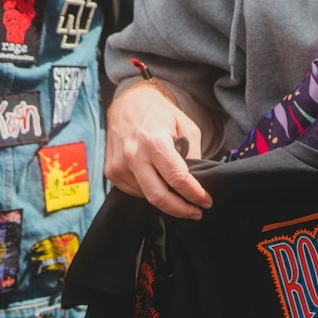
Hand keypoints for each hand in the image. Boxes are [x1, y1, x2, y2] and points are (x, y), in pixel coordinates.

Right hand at [104, 80, 212, 218]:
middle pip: (158, 196)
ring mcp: (118, 166)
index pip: (177, 178)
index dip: (195, 194)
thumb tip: (198, 182)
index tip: (207, 202)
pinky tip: (160, 184)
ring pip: (146, 196)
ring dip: (166, 200)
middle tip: (196, 213)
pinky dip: (149, 192)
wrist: (128, 104)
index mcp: (154, 142)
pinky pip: (134, 191)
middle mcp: (133, 155)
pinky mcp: (110, 172)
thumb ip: (193, 155)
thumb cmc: (162, 115)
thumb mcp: (187, 128)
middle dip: (181, 210)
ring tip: (180, 194)